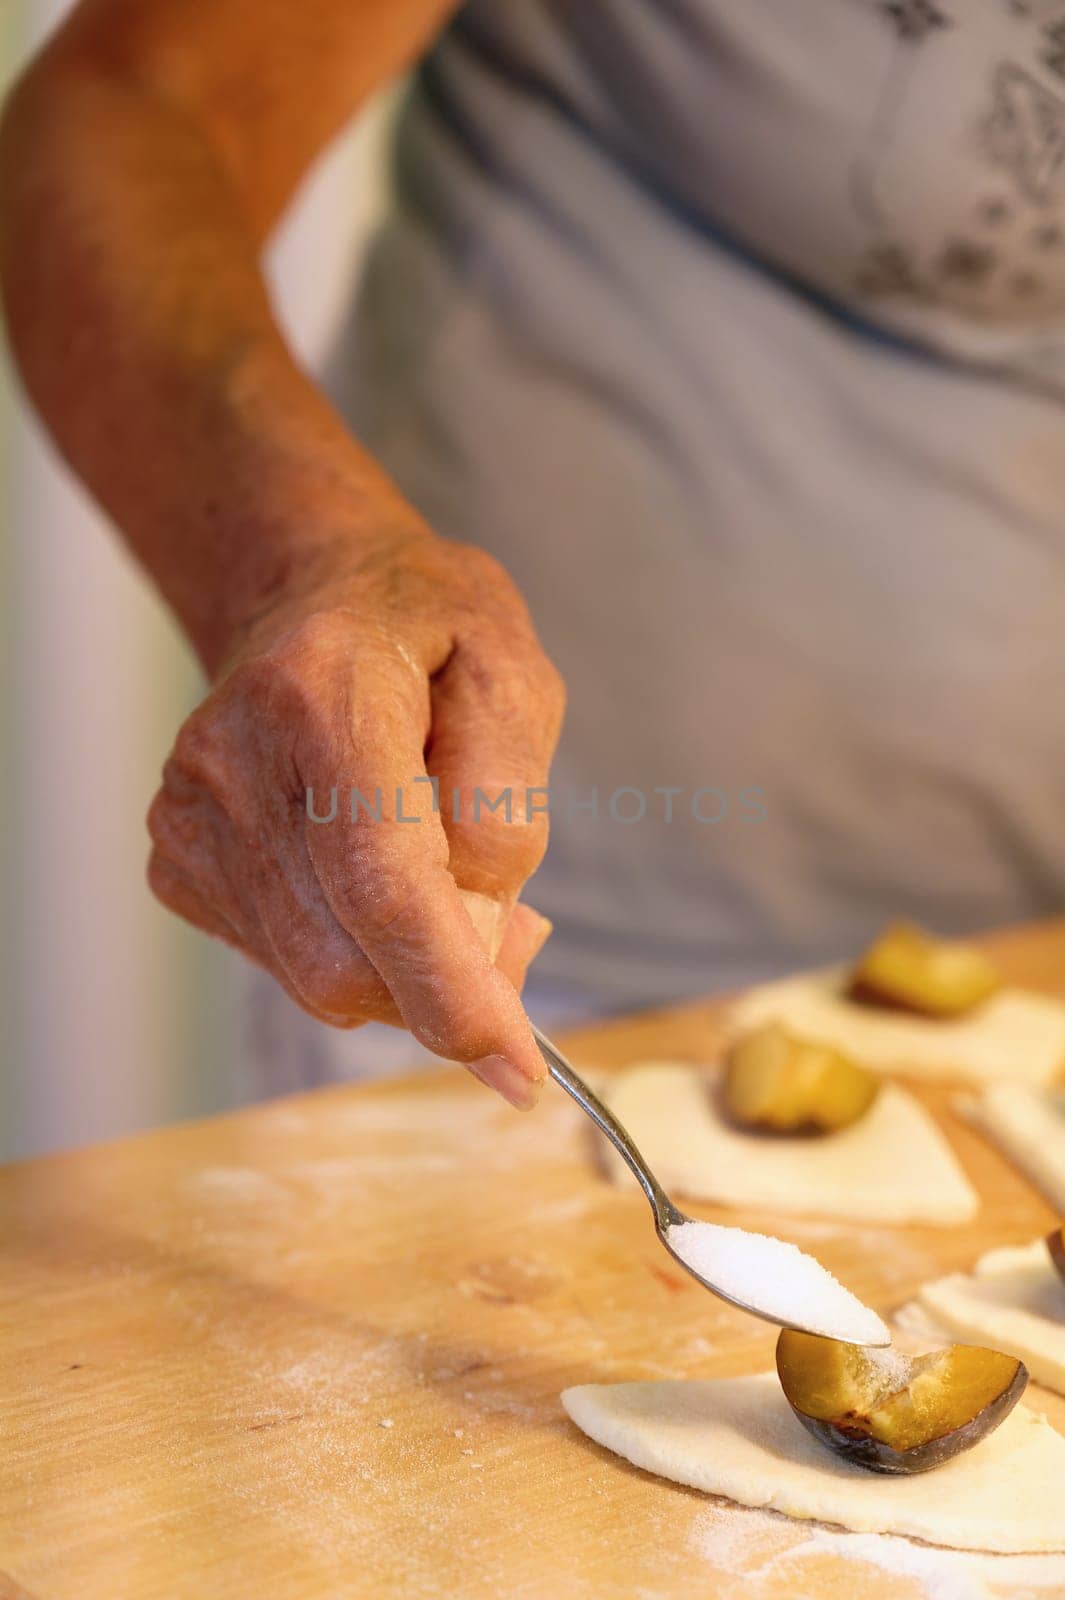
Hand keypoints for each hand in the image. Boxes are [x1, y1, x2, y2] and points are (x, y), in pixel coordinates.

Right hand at [146, 526, 564, 1107]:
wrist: (307, 595)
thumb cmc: (425, 629)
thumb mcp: (513, 673)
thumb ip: (507, 800)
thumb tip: (482, 932)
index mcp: (324, 692)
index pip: (381, 879)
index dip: (451, 988)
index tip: (515, 1067)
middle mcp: (231, 761)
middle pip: (348, 957)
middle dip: (446, 980)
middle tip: (509, 925)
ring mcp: (190, 817)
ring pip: (320, 979)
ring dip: (405, 968)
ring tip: (441, 875)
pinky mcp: (179, 863)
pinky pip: (292, 965)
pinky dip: (357, 951)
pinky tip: (369, 873)